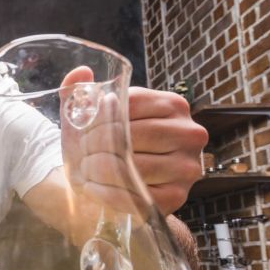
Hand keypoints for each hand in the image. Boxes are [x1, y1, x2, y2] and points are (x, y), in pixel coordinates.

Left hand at [59, 68, 206, 215]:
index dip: (98, 119)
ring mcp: (186, 166)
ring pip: (131, 166)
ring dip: (97, 170)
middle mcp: (188, 133)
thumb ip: (82, 91)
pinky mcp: (177, 196)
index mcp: (172, 105)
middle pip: (130, 136)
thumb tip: (81, 72)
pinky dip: (107, 193)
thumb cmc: (107, 143)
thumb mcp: (95, 115)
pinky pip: (136, 195)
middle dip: (95, 146)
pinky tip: (94, 188)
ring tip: (85, 170)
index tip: (83, 130)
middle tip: (81, 153)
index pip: (128, 105)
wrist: (119, 181)